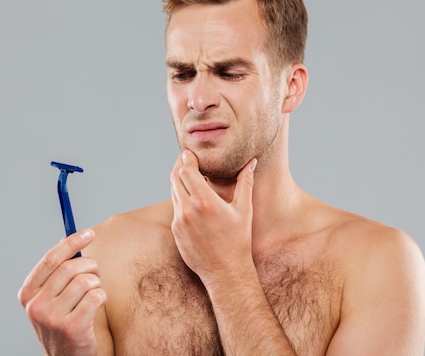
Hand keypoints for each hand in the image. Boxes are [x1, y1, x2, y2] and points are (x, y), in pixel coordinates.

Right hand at [18, 229, 106, 355]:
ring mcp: (53, 318)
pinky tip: (96, 305)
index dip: (71, 243)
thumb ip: (55, 272)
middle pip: (70, 268)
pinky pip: (96, 296)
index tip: (89, 233)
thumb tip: (66, 239)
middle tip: (95, 272)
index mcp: (28, 294)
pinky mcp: (72, 328)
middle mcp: (36, 306)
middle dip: (90, 265)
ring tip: (93, 292)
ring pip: (86, 281)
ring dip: (96, 283)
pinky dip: (101, 296)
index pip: (50, 259)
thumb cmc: (60, 322)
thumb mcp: (49, 298)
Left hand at [170, 150, 256, 284]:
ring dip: (180, 182)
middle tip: (188, 160)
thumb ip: (245, 182)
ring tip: (191, 178)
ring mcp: (179, 221)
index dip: (186, 159)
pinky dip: (181, 199)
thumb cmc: (238, 240)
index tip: (190, 153)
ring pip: (173, 192)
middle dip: (180, 166)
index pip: (186, 170)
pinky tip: (192, 199)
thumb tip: (251, 162)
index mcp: (204, 202)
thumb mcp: (244, 210)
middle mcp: (188, 210)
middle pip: (174, 178)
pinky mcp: (176, 231)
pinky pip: (175, 208)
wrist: (225, 271)